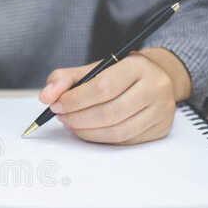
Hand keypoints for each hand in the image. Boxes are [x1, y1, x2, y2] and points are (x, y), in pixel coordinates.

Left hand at [37, 49, 191, 144]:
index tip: (56, 105)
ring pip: (117, 131)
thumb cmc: (122, 74)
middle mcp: (155, 88)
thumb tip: (46, 96)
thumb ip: (67, 79)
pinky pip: (125, 141)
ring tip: (72, 125)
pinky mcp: (160, 129)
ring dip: (87, 132)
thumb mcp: (96, 68)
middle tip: (62, 118)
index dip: (76, 99)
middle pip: (110, 112)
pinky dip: (101, 139)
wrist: (158, 78)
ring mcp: (160, 111)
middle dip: (78, 118)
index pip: (103, 87)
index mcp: (138, 66)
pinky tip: (89, 131)